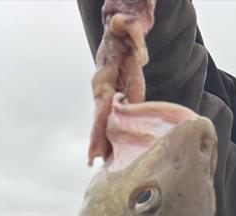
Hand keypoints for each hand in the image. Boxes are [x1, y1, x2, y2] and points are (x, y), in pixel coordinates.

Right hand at [88, 0, 156, 164]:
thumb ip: (136, 40)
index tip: (96, 139)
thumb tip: (143, 58)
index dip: (98, 125)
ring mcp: (105, 95)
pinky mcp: (114, 99)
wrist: (119, 31)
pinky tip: (110, 153)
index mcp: (103, 77)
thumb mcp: (130, 31)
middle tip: (92, 161)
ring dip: (100, 143)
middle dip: (95, 139)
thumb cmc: (126, 31)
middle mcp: (100, 89)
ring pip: (102, 123)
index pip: (101, 105)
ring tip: (97, 163)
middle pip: (97, 119)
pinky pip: (111, 121)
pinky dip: (109, 136)